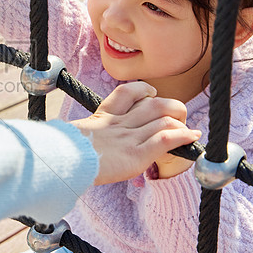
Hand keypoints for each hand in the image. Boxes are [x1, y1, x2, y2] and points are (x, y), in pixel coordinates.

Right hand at [69, 82, 201, 184]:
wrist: (61, 162)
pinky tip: (192, 137)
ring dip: (180, 122)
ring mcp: (129, 138)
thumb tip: (65, 141)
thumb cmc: (60, 155)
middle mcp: (120, 123)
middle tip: (175, 118)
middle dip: (171, 107)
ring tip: (187, 130)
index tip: (152, 95)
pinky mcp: (136, 154)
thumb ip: (79, 136)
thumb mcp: (69, 139)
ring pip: (164, 118)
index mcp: (103, 117)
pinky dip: (183, 136)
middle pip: (154, 103)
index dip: (145, 91)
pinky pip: (165, 139)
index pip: (128, 93)